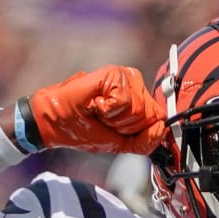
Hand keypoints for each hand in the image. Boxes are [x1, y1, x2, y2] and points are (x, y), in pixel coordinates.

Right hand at [29, 65, 165, 154]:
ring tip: (100, 112)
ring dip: (116, 119)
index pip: (158, 120)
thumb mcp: (121, 143)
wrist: (57, 122)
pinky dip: (108, 110)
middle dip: (127, 127)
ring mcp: (124, 76)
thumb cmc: (84, 129)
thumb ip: (145, 140)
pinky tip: (96, 104)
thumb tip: (161, 128)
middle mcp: (134, 84)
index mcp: (139, 98)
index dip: (138, 131)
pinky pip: (124, 102)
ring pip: (138, 110)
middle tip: (106, 120)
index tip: (116, 128)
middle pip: (150, 116)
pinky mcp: (112, 73)